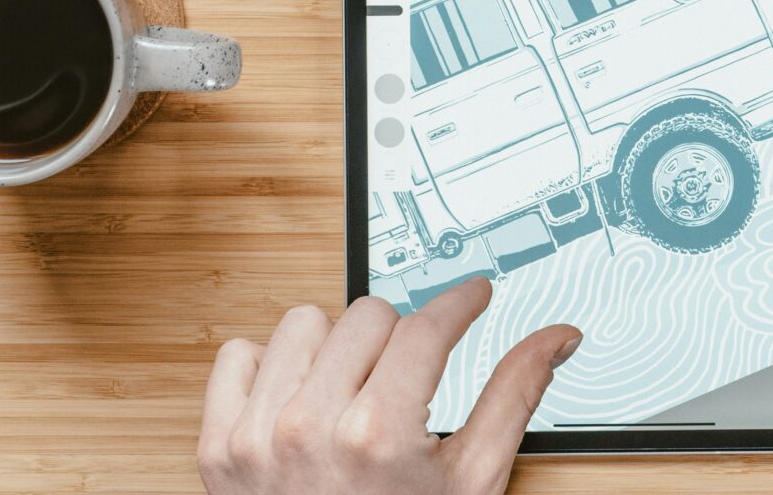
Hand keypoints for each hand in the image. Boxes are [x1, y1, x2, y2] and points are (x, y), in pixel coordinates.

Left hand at [198, 279, 578, 494]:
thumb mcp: (471, 481)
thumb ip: (514, 396)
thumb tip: (555, 338)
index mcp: (378, 435)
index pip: (426, 325)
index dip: (460, 302)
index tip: (469, 296)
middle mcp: (309, 428)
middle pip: (368, 316)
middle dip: (399, 340)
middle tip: (408, 381)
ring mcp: (257, 436)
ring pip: (303, 324)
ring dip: (333, 349)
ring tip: (351, 392)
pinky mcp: (217, 446)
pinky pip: (237, 355)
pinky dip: (268, 369)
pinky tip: (299, 399)